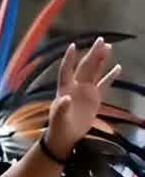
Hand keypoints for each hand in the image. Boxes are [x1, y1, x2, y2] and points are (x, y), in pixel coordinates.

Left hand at [46, 38, 120, 158]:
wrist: (66, 136)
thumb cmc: (58, 126)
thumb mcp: (58, 119)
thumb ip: (61, 108)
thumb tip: (65, 98)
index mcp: (64, 88)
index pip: (66, 70)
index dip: (69, 59)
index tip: (73, 46)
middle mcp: (76, 86)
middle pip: (85, 67)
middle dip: (92, 54)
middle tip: (101, 40)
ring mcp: (86, 91)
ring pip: (95, 72)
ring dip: (101, 60)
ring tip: (108, 47)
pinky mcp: (95, 98)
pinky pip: (104, 84)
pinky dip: (111, 76)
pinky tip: (118, 67)